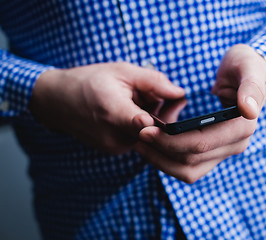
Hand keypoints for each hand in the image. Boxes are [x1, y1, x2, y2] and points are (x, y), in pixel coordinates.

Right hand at [29, 62, 184, 153]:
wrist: (57, 101)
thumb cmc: (89, 82)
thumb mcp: (122, 71)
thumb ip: (154, 81)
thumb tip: (180, 93)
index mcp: (114, 113)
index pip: (148, 124)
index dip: (166, 116)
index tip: (175, 106)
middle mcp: (115, 136)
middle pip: (155, 129)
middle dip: (160, 112)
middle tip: (152, 96)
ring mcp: (115, 147)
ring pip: (148, 135)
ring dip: (149, 120)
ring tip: (134, 103)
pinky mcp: (115, 150)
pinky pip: (138, 138)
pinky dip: (139, 127)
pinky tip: (128, 114)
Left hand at [134, 44, 265, 182]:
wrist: (245, 75)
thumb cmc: (244, 67)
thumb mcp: (248, 67)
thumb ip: (251, 87)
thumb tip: (248, 111)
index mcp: (242, 127)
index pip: (200, 143)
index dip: (171, 141)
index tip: (146, 130)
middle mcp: (235, 145)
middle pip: (190, 159)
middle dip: (160, 149)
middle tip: (137, 133)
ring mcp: (224, 152)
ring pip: (188, 170)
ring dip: (160, 160)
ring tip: (139, 142)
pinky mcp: (213, 154)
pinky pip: (188, 167)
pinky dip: (167, 161)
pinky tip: (151, 147)